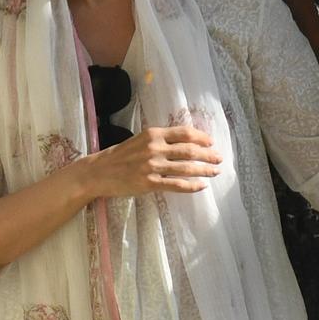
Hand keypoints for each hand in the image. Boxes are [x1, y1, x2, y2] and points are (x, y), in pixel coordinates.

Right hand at [78, 123, 224, 200]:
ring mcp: (152, 166)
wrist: (99, 172)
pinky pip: (177, 185)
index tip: (211, 142)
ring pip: (186, 168)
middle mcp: (154, 148)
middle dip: (208, 155)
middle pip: (189, 150)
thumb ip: (159, 139)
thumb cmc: (120, 156)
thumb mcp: (139, 140)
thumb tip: (184, 141)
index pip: (184, 133)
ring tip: (215, 172)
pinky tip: (201, 186)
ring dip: (204, 170)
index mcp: (153, 134)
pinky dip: (192, 185)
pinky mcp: (149, 183)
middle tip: (219, 158)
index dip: (201, 137)